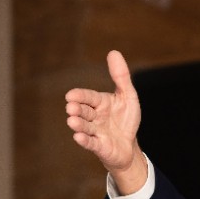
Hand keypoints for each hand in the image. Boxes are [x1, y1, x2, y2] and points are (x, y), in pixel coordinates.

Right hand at [65, 50, 146, 193]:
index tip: (70, 95)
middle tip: (71, 108)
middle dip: (77, 110)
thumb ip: (121, 76)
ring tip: (72, 121)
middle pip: (84, 112)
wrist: (129, 146)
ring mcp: (96, 132)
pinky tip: (78, 137)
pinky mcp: (99, 147)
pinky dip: (84, 140)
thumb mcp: (128, 96)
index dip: (81, 96)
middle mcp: (95, 117)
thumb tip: (113, 52)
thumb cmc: (126, 119)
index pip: (89, 97)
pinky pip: (91, 143)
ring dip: (78, 124)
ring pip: (85, 127)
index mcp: (100, 103)